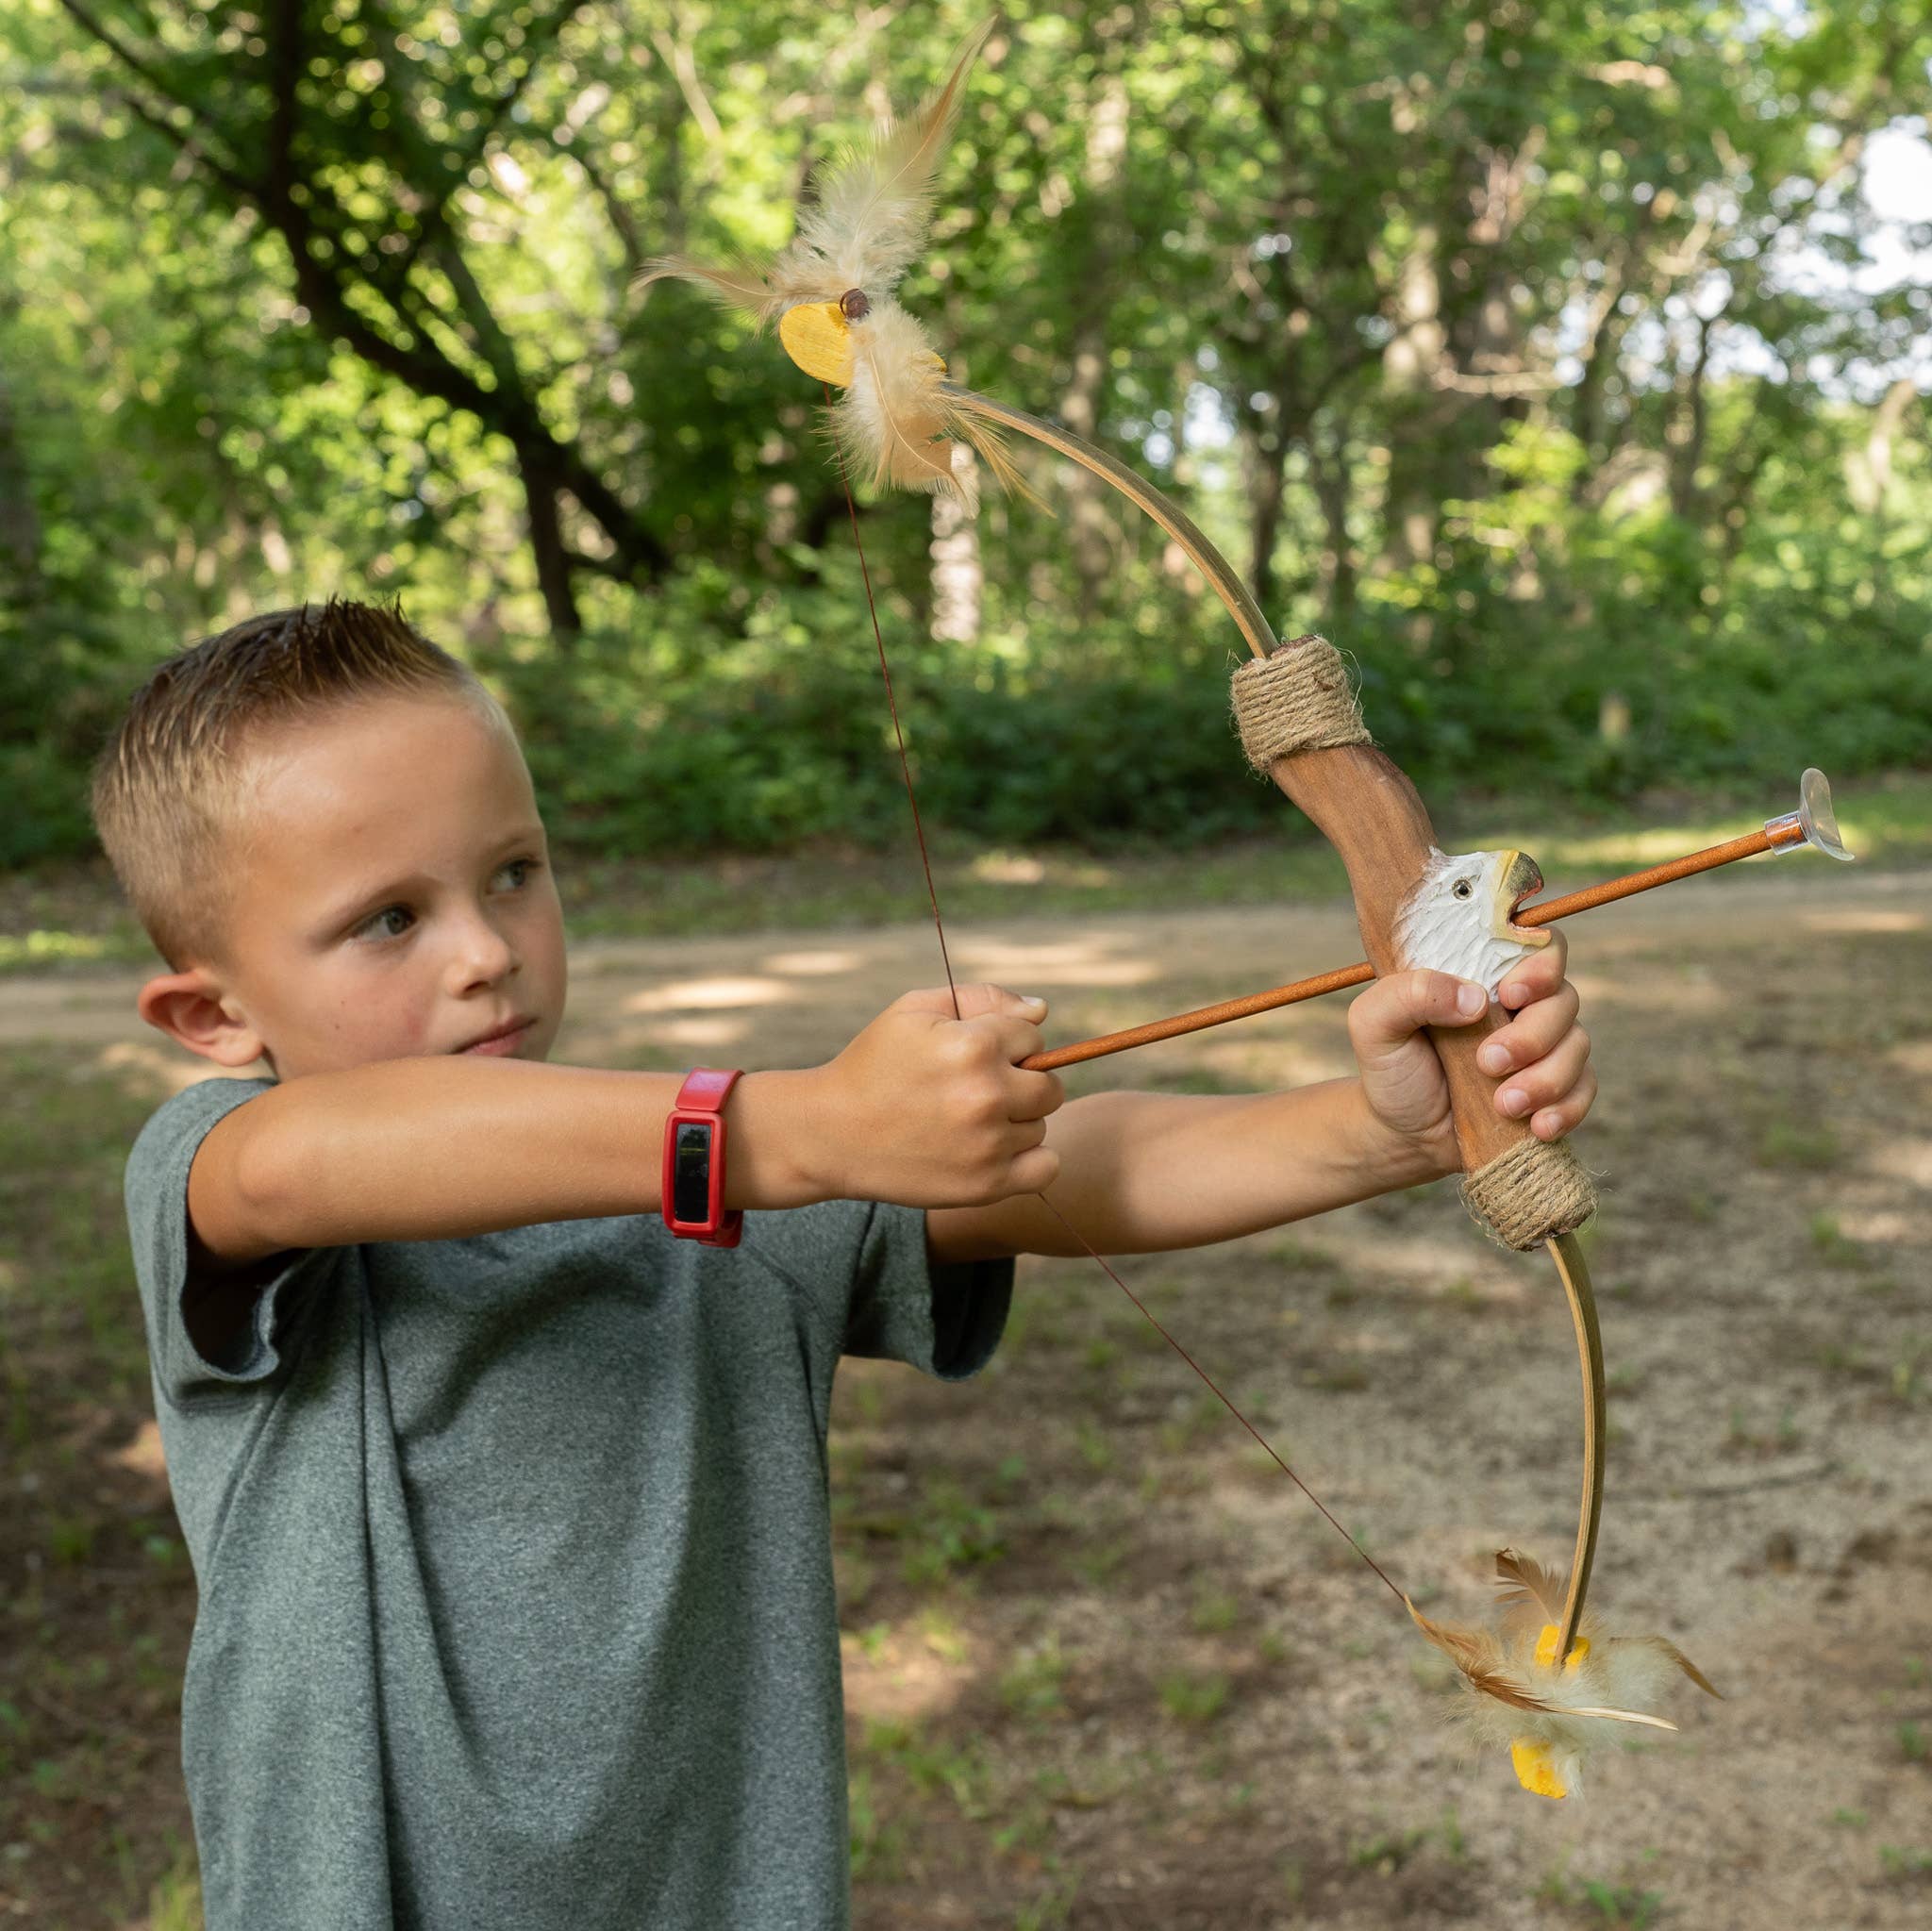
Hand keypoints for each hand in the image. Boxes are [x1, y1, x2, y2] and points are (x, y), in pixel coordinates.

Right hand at [807, 983, 1064, 1205]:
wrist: (830, 1133)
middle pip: (1049, 1085)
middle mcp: (987, 1095)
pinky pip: (1046, 1168)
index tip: (970, 1057)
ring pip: (1040, 1125)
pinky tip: (997, 1151)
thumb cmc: (874, 1065)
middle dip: (1020, 1082)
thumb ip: (982, 998)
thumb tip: (1041, 1012)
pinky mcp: (986, 1185)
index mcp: (973, 1045)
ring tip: (968, 1122)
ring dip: (1016, 1122)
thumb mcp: (914, 1010)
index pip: (1033, 1037)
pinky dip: (1031, 1160)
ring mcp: (989, 1144)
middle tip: (976, 1091)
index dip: (1005, 1044)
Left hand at [1346, 927, 1595, 1177]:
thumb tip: (1474, 998)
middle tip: (1488, 1063)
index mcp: (1485, 974)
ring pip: (1577, 1046)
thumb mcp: (1375, 1023)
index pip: (1539, 946)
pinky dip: (1567, 1108)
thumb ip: (1410, 993)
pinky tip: (1538, 1126)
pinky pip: (1584, 1090)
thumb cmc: (1391, 1066)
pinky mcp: (1556, 1089)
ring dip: (1546, 1078)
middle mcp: (1523, 1005)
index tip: (1508, 995)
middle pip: (1563, 999)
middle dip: (1531, 1036)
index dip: (1539, 966)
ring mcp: (1545, 1047)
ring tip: (1504, 1105)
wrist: (1401, 1133)